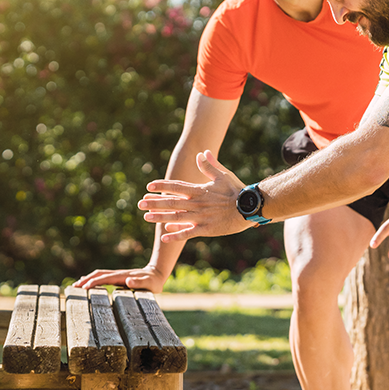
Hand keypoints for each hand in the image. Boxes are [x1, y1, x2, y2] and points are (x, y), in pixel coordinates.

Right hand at [73, 263, 168, 291]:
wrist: (157, 274)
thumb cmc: (154, 282)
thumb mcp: (149, 284)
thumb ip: (140, 283)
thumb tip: (128, 281)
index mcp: (123, 277)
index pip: (105, 278)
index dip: (94, 282)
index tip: (83, 288)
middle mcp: (118, 274)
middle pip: (98, 274)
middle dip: (86, 280)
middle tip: (73, 288)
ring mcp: (117, 275)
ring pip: (99, 274)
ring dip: (87, 279)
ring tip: (76, 285)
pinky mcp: (118, 277)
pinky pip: (103, 277)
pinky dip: (93, 279)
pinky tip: (88, 283)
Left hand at [138, 150, 252, 241]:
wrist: (249, 207)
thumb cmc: (237, 191)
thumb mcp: (223, 175)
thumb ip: (210, 165)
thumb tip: (201, 152)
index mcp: (199, 190)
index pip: (176, 186)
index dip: (162, 186)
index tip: (149, 186)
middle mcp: (197, 203)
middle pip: (171, 202)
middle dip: (154, 202)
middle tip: (140, 203)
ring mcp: (200, 217)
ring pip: (176, 217)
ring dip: (160, 217)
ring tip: (146, 217)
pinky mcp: (206, 229)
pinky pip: (188, 233)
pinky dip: (175, 235)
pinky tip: (163, 237)